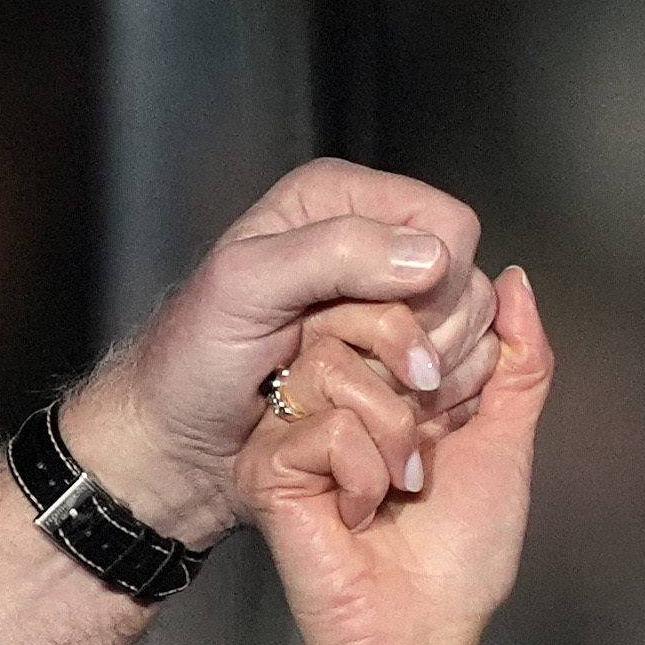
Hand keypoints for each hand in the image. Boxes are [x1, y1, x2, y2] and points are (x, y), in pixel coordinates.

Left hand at [54, 160, 489, 547]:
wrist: (177, 444)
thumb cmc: (190, 364)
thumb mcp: (244, 288)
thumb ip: (333, 254)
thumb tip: (429, 256)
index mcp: (337, 200)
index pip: (448, 225)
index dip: (434, 281)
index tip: (385, 325)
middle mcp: (370, 244)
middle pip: (467, 284)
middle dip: (425, 337)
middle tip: (357, 365)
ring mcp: (386, 309)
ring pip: (466, 338)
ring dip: (420, 378)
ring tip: (352, 389)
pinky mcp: (392, 365)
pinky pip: (453, 381)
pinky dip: (422, 405)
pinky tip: (370, 411)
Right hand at [251, 262, 551, 644]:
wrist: (416, 634)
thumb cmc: (459, 558)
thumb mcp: (508, 439)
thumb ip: (520, 359)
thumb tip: (514, 279)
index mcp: (392, 383)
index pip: (408, 304)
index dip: (451, 345)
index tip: (461, 410)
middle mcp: (339, 396)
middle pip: (363, 316)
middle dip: (421, 384)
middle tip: (432, 447)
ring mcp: (297, 429)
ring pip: (334, 365)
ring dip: (391, 434)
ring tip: (401, 487)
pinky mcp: (267, 466)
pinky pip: (319, 424)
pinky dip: (361, 472)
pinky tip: (359, 514)